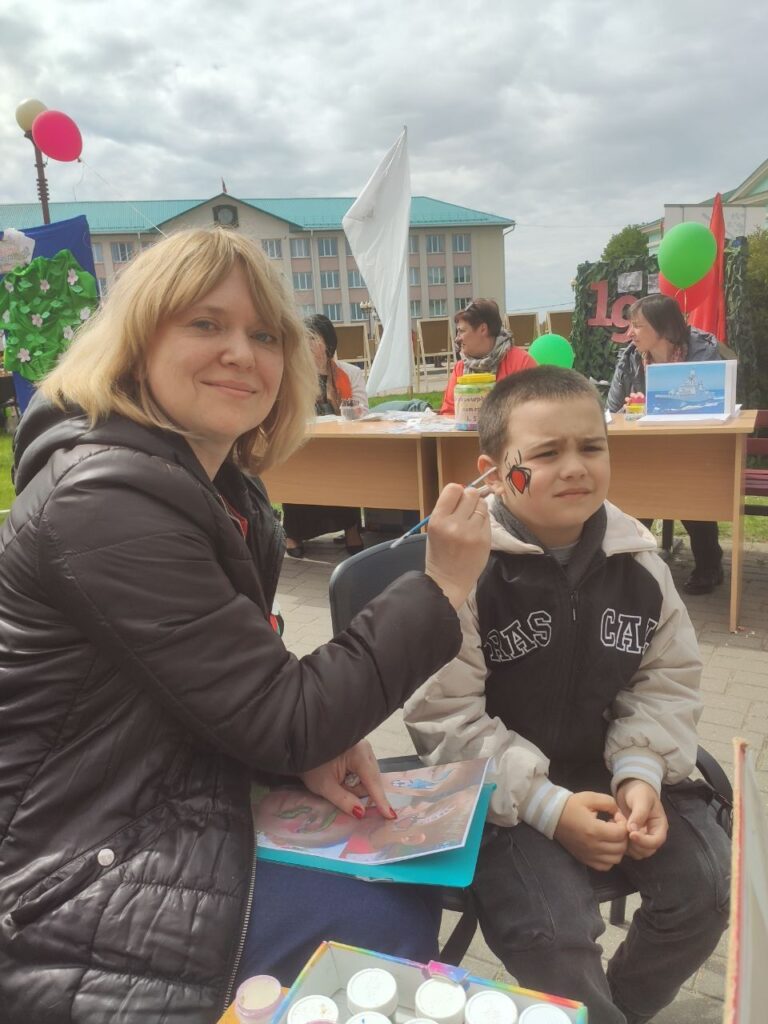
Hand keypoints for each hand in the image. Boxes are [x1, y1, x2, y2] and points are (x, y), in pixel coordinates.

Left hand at [299, 739, 395, 820]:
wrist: (301, 746)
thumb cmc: (311, 765)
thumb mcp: (325, 786)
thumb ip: (344, 800)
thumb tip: (361, 814)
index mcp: (358, 753)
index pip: (372, 781)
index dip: (380, 800)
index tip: (390, 816)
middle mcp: (366, 748)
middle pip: (372, 779)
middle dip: (359, 790)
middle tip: (339, 788)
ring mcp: (364, 748)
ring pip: (369, 776)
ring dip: (357, 785)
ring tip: (338, 780)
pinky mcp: (361, 750)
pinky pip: (365, 771)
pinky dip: (356, 778)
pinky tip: (343, 776)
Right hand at [425, 483, 490, 609]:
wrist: (448, 580)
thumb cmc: (439, 554)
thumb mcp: (434, 529)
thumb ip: (447, 510)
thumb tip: (463, 491)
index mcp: (437, 520)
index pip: (453, 489)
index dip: (457, 492)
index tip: (458, 500)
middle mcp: (454, 523)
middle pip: (471, 493)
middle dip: (470, 498)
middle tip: (467, 510)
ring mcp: (471, 532)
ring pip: (482, 504)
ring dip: (478, 509)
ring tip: (471, 521)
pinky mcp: (484, 539)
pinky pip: (488, 519)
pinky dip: (483, 521)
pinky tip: (476, 531)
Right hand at [554, 792, 628, 870]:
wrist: (552, 816)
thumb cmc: (571, 805)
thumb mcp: (590, 797)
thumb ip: (609, 802)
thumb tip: (619, 813)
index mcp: (594, 830)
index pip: (621, 833)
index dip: (623, 824)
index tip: (616, 816)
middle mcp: (593, 846)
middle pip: (621, 847)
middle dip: (623, 836)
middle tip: (615, 826)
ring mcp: (589, 855)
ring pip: (616, 859)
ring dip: (618, 848)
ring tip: (610, 836)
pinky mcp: (585, 860)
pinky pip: (606, 866)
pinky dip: (610, 858)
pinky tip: (605, 846)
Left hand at [616, 779, 667, 858]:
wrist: (631, 788)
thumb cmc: (640, 791)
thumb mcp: (642, 799)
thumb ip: (639, 814)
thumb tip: (632, 830)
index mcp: (659, 826)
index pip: (656, 842)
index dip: (644, 841)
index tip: (631, 834)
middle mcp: (652, 835)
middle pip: (646, 851)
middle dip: (634, 843)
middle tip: (622, 828)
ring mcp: (642, 838)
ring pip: (636, 852)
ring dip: (625, 843)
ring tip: (617, 825)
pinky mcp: (631, 838)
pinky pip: (627, 848)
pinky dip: (620, 842)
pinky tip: (613, 826)